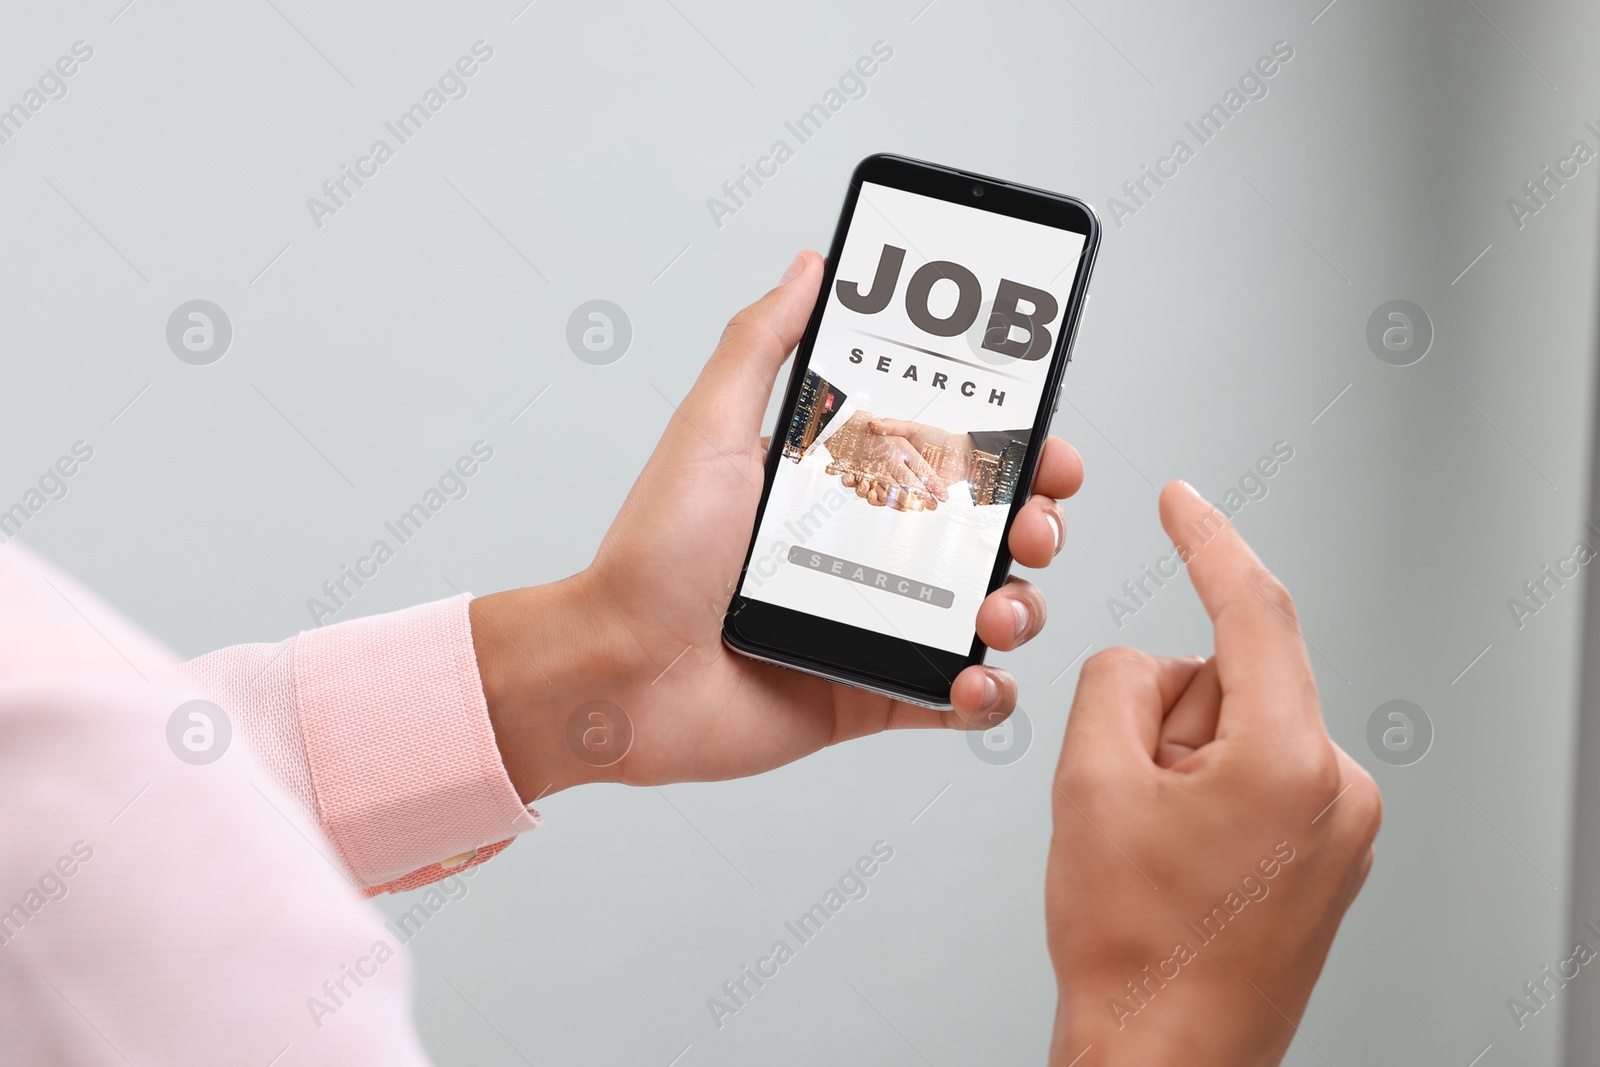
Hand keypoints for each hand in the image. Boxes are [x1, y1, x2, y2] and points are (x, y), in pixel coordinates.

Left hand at [469, 251, 1082, 796]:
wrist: (618, 672)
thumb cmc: (653, 553)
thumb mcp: (710, 430)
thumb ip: (762, 344)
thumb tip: (811, 265)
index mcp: (843, 485)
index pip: (953, 455)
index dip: (1014, 448)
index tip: (1046, 442)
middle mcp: (869, 551)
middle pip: (992, 530)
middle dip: (1037, 522)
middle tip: (1033, 523)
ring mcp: (878, 624)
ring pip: (992, 611)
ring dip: (1024, 605)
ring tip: (1002, 607)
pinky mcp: (874, 694)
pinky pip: (959, 699)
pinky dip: (988, 694)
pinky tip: (978, 678)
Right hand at [1045, 481, 1380, 1066]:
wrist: (1164, 1055)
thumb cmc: (1134, 949)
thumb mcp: (1089, 783)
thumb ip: (1116, 680)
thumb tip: (1146, 663)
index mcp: (1291, 761)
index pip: (1254, 610)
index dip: (1207, 542)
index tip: (1183, 502)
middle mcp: (1338, 787)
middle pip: (1230, 679)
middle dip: (1164, 718)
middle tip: (1127, 799)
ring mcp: (1341, 825)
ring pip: (1237, 728)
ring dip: (1180, 763)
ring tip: (1155, 845)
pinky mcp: (1329, 849)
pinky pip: (1255, 771)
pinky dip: (1204, 789)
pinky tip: (1178, 856)